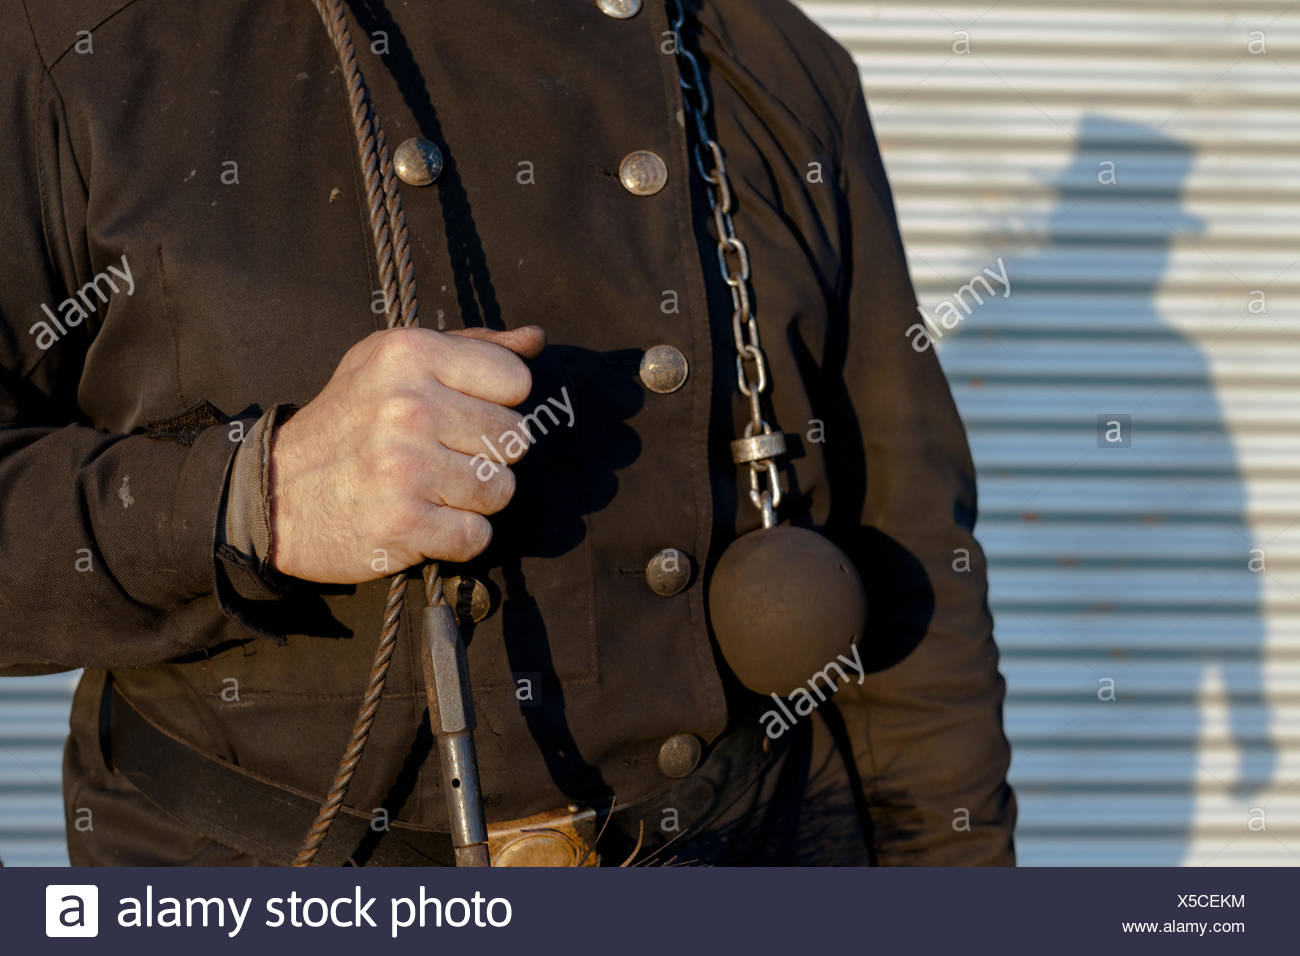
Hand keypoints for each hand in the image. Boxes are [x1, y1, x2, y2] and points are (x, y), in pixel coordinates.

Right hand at [268, 325, 545, 582]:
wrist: (273, 494)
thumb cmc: (347, 422)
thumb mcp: (393, 364)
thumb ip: (470, 348)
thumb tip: (534, 340)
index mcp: (411, 354)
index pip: (515, 381)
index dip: (497, 403)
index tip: (461, 414)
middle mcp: (409, 405)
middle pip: (515, 439)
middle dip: (487, 455)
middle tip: (443, 457)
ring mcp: (406, 466)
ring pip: (501, 490)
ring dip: (473, 499)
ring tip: (431, 489)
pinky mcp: (405, 522)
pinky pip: (477, 536)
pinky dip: (457, 538)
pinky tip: (425, 521)